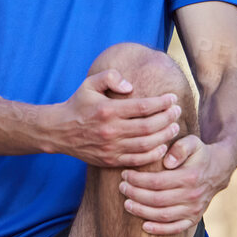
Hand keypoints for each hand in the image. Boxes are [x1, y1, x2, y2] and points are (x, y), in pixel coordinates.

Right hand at [52, 69, 182, 166]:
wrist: (59, 131)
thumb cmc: (79, 104)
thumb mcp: (89, 83)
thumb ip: (110, 76)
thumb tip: (131, 86)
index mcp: (108, 110)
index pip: (143, 107)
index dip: (162, 103)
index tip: (172, 98)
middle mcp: (110, 130)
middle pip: (148, 126)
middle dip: (168, 118)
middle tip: (177, 112)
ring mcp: (111, 147)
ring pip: (146, 144)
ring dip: (164, 136)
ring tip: (174, 127)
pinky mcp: (110, 160)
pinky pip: (137, 160)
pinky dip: (153, 155)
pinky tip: (162, 146)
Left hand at [117, 134, 231, 233]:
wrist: (218, 170)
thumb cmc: (198, 154)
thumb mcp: (193, 143)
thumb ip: (181, 147)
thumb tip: (168, 162)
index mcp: (190, 176)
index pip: (157, 181)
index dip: (138, 180)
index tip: (125, 175)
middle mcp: (193, 195)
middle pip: (157, 199)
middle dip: (135, 194)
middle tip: (122, 188)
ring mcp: (194, 209)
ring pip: (163, 215)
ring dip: (141, 211)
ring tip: (127, 203)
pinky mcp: (193, 219)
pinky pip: (175, 228)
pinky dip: (159, 230)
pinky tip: (144, 226)